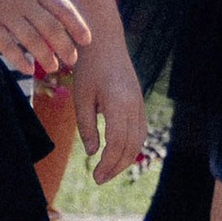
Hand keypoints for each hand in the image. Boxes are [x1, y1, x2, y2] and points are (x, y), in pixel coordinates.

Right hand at [0, 0, 90, 78]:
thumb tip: (52, 11)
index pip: (62, 7)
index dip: (77, 24)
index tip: (86, 39)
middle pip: (51, 27)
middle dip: (65, 46)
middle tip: (72, 60)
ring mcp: (3, 12)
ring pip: (33, 40)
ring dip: (46, 57)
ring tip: (53, 67)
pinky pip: (8, 47)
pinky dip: (21, 60)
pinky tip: (28, 69)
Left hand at [70, 38, 145, 184]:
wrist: (104, 41)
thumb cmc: (89, 67)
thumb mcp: (81, 97)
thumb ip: (87, 126)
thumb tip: (92, 153)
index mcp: (119, 104)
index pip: (117, 142)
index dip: (107, 163)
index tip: (95, 175)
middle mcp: (134, 105)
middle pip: (131, 145)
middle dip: (116, 166)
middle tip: (99, 179)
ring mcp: (139, 103)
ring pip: (139, 139)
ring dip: (125, 158)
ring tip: (108, 170)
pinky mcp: (138, 101)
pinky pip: (140, 130)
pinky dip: (131, 145)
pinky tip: (118, 153)